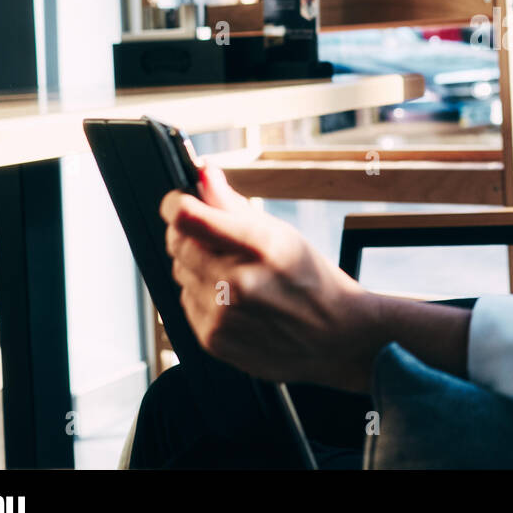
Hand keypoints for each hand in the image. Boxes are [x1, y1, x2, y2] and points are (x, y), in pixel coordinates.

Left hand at [160, 164, 377, 389]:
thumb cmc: (312, 279)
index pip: (188, 218)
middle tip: (217, 241)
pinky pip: (186, 303)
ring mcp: (223, 315)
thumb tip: (202, 172)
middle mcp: (238, 282)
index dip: (175, 204)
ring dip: (197, 267)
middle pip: (178, 244)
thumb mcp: (282, 234)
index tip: (178, 201)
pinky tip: (234, 300)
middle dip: (190, 235)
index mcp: (261, 247)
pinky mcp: (213, 340)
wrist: (337, 337)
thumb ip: (233, 203)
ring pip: (180, 273)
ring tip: (235, 275)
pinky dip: (202, 296)